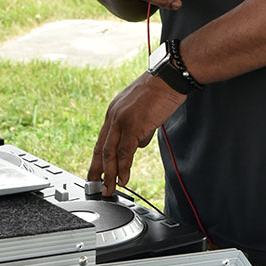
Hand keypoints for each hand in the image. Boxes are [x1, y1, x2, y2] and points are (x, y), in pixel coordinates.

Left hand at [88, 72, 185, 196]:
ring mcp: (122, 121)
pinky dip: (123, 168)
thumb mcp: (145, 111)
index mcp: (114, 111)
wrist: (170, 77)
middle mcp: (113, 115)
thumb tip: (138, 143)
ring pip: (109, 153)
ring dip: (109, 174)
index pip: (102, 139)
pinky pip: (124, 152)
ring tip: (109, 189)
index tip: (96, 172)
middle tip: (95, 186)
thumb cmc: (161, 90)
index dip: (98, 158)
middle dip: (97, 170)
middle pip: (100, 148)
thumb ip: (139, 128)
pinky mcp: (133, 126)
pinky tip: (123, 179)